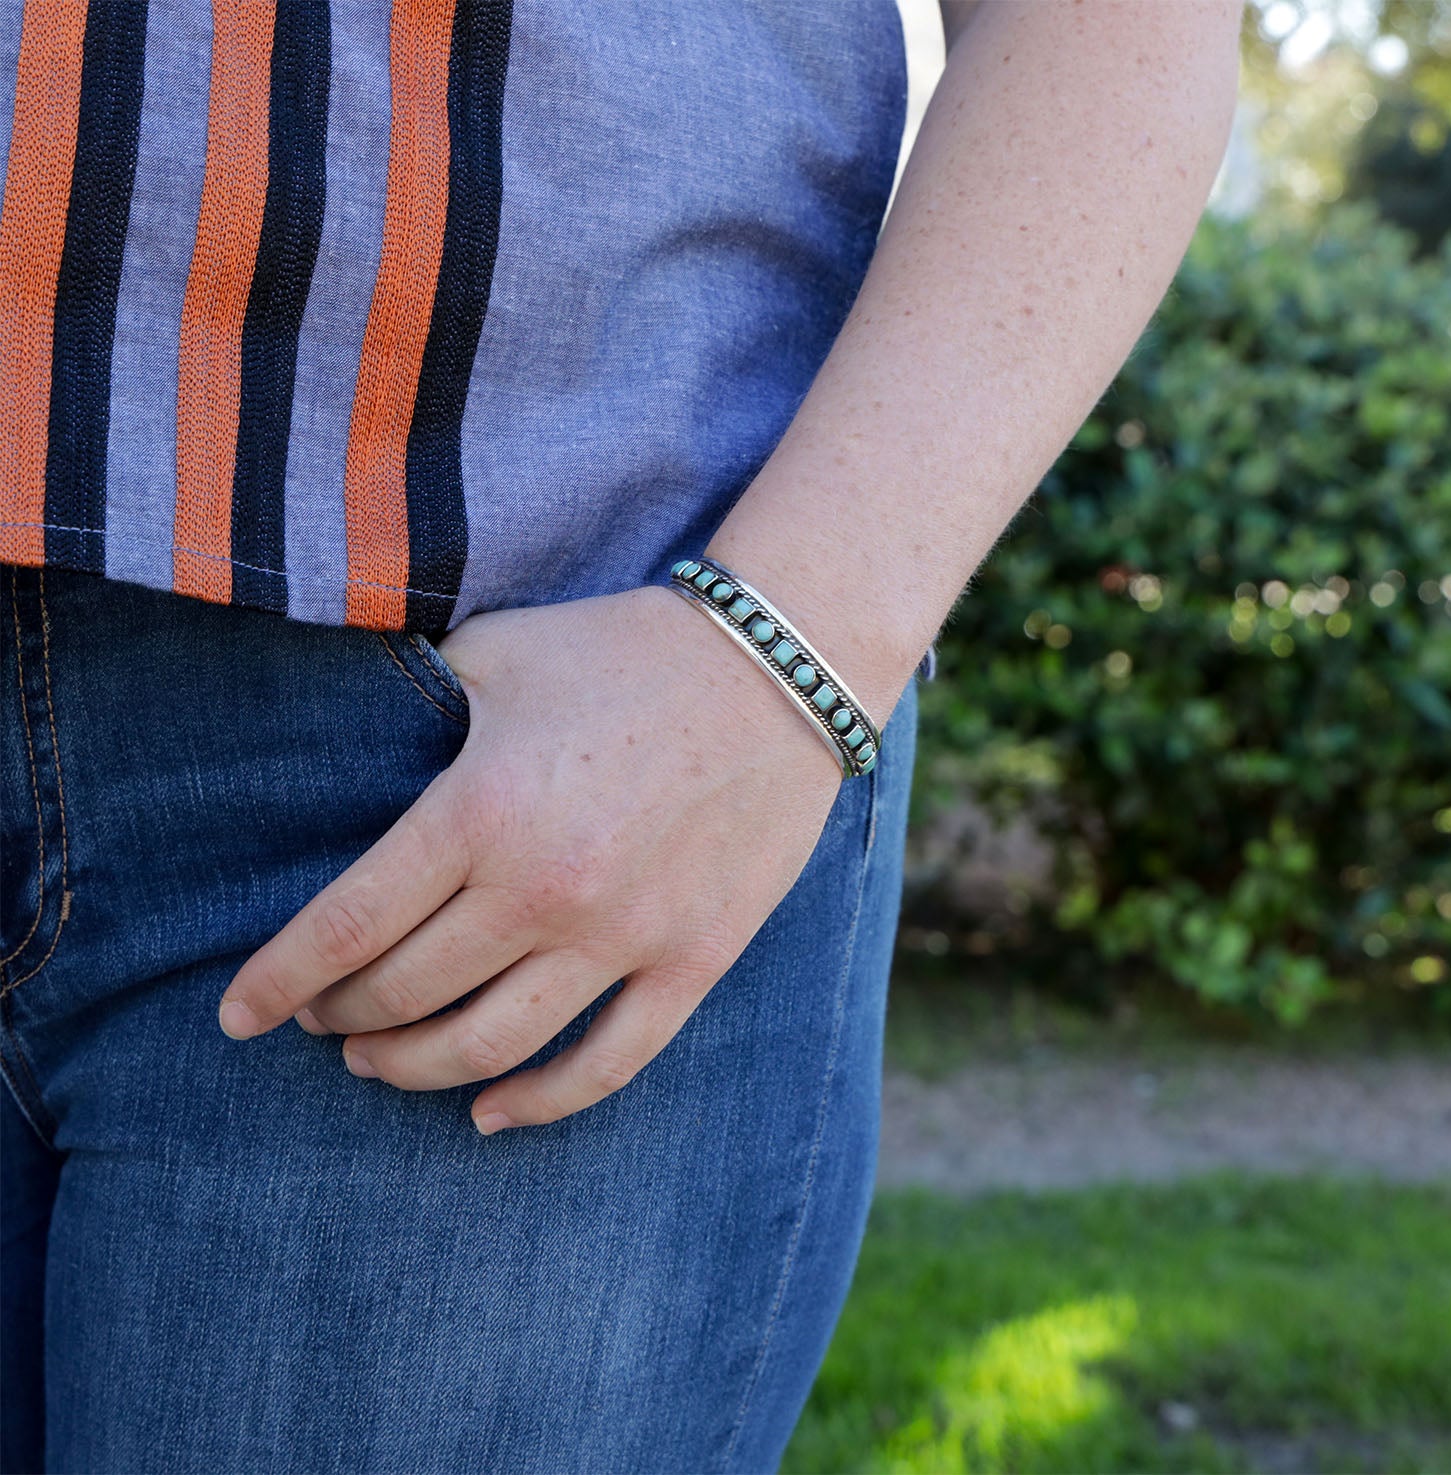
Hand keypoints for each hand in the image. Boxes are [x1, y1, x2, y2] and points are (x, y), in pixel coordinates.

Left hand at [216, 583, 841, 1133]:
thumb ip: (415, 704)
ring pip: (490, 1047)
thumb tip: (355, 751)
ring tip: (380, 1063)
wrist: (778, 666)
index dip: (278, 981)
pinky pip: (607, 1065)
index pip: (345, 926)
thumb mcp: (498, 653)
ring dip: (415, 1068)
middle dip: (340, 1019)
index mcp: (479, 810)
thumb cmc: (627, 650)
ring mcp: (624, 935)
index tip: (238, 1015)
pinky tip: (492, 1114)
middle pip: (405, 995)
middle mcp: (542, 888)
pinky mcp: (692, 960)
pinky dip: (538, 1105)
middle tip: (322, 1019)